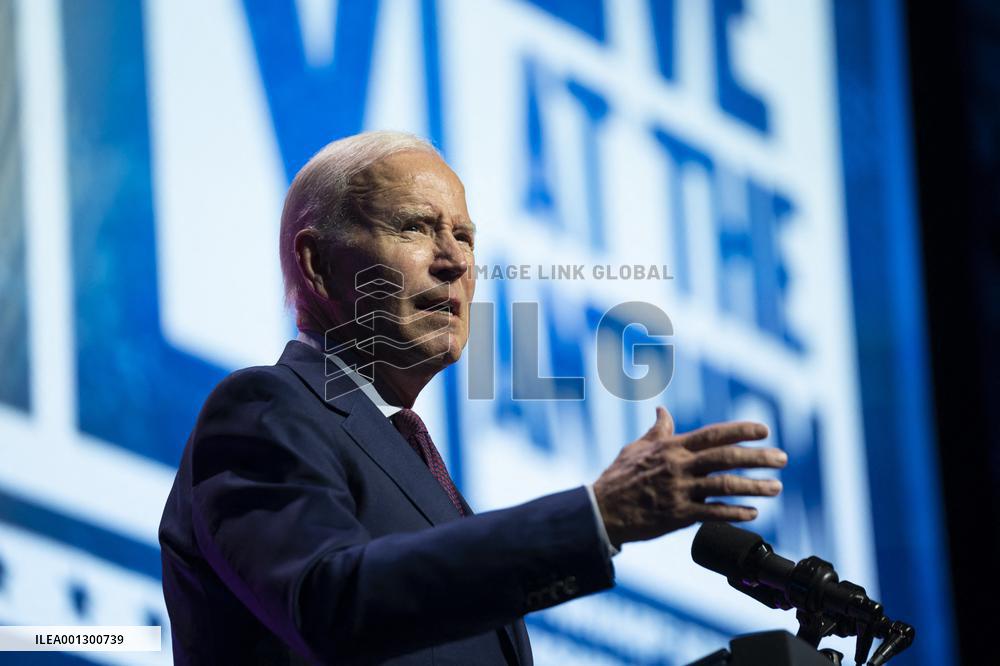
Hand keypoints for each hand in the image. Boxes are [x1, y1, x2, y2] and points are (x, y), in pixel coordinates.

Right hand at [593, 406, 786, 545]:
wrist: (601, 510)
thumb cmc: (618, 478)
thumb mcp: (636, 448)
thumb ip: (657, 431)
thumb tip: (662, 411)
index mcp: (672, 447)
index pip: (713, 434)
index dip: (741, 430)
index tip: (764, 429)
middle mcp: (679, 466)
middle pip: (726, 458)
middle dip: (758, 457)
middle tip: (781, 458)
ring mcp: (680, 491)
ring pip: (725, 486)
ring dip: (755, 486)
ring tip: (776, 487)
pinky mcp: (678, 515)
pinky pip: (713, 513)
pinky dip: (735, 512)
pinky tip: (753, 513)